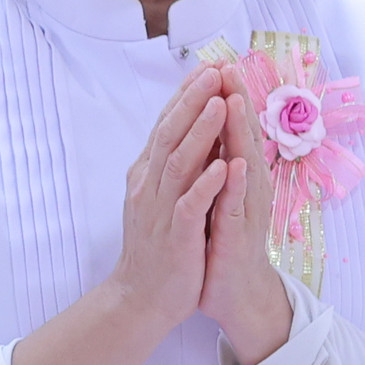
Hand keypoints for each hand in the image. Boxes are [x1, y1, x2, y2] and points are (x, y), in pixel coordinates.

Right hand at [96, 67, 230, 337]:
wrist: (142, 297)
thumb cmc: (158, 246)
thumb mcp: (160, 196)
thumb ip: (170, 163)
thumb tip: (185, 128)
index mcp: (149, 173)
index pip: (166, 124)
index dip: (187, 95)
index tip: (209, 66)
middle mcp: (150, 185)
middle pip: (170, 133)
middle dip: (193, 100)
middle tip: (213, 70)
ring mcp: (160, 209)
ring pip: (178, 162)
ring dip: (200, 131)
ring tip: (219, 103)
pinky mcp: (174, 235)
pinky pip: (189, 205)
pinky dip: (205, 184)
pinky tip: (222, 165)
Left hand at [197, 65, 293, 364]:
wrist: (232, 292)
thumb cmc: (222, 241)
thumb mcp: (216, 195)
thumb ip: (215, 162)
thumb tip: (208, 127)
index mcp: (236, 175)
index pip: (232, 129)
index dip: (225, 96)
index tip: (216, 62)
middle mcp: (246, 187)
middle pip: (244, 136)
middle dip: (236, 101)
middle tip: (229, 65)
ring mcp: (245, 210)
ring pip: (244, 165)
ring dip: (240, 133)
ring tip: (235, 101)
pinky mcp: (238, 236)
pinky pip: (236, 206)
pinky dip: (234, 184)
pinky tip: (234, 163)